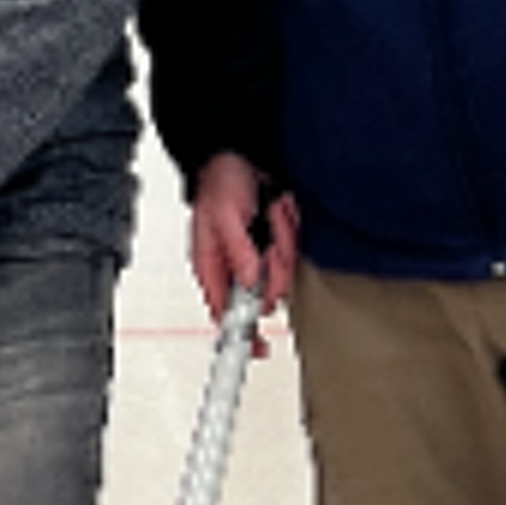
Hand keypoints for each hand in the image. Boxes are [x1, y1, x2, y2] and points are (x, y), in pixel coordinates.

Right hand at [190, 152, 296, 346]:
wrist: (238, 156)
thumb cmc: (220, 183)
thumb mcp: (223, 216)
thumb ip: (236, 251)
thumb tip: (250, 280)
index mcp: (212, 268)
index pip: (224, 314)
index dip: (240, 336)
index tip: (257, 349)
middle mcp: (235, 268)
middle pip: (265, 295)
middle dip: (275, 268)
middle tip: (271, 243)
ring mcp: (257, 258)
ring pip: (283, 274)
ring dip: (283, 242)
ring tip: (272, 216)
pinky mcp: (275, 246)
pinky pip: (293, 253)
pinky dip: (290, 231)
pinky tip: (278, 212)